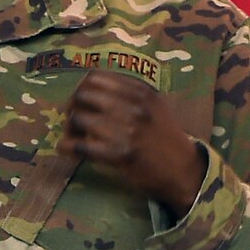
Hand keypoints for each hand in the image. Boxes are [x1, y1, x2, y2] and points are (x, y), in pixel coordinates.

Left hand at [57, 72, 203, 215]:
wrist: (183, 171)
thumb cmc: (164, 138)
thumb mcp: (154, 106)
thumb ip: (128, 94)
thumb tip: (88, 87)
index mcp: (141, 92)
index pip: (95, 78)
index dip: (82, 89)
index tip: (81, 102)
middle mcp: (134, 107)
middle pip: (82, 95)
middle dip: (72, 107)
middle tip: (74, 121)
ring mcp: (127, 131)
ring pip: (78, 118)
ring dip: (69, 128)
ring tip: (73, 137)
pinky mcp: (119, 155)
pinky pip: (80, 145)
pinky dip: (67, 147)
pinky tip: (65, 149)